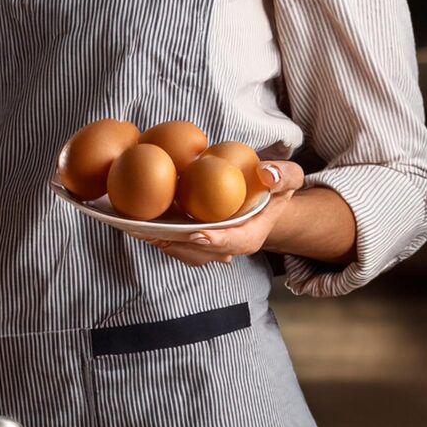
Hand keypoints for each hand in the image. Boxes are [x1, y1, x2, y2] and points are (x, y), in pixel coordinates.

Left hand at [129, 161, 303, 266]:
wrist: (263, 198)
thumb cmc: (276, 187)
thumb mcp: (290, 178)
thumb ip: (284, 176)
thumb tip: (266, 174)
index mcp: (250, 236)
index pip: (233, 243)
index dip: (215, 241)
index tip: (198, 234)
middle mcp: (226, 247)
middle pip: (200, 252)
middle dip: (177, 245)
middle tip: (154, 233)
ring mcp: (208, 244)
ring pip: (182, 250)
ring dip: (160, 241)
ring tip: (138, 229)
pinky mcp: (192, 237)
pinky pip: (173, 240)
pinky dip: (155, 233)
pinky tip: (136, 221)